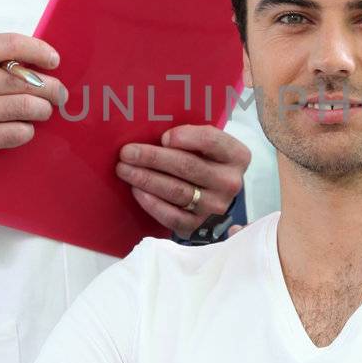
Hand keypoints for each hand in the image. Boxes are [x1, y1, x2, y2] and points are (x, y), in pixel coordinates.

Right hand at [0, 34, 67, 171]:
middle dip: (52, 88)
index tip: (54, 60)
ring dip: (44, 109)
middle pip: (26, 79)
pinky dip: (28, 131)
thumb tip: (45, 62)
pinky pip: (20, 131)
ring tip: (44, 110)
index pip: (11, 44)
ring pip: (28, 105)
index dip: (39, 50)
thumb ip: (0, 57)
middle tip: (59, 94)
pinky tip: (24, 127)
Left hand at [116, 124, 249, 234]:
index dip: (185, 137)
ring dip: (146, 178)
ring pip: (177, 191)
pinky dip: (151, 203)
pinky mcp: (199, 225)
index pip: (211, 141)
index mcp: (237, 156)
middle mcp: (230, 182)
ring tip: (124, 169)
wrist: (213, 197)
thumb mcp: (208, 146)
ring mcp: (215, 207)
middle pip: (187, 166)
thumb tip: (157, 137)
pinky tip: (137, 191)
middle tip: (127, 152)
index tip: (162, 137)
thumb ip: (192, 137)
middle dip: (152, 158)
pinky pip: (172, 215)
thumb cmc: (205, 162)